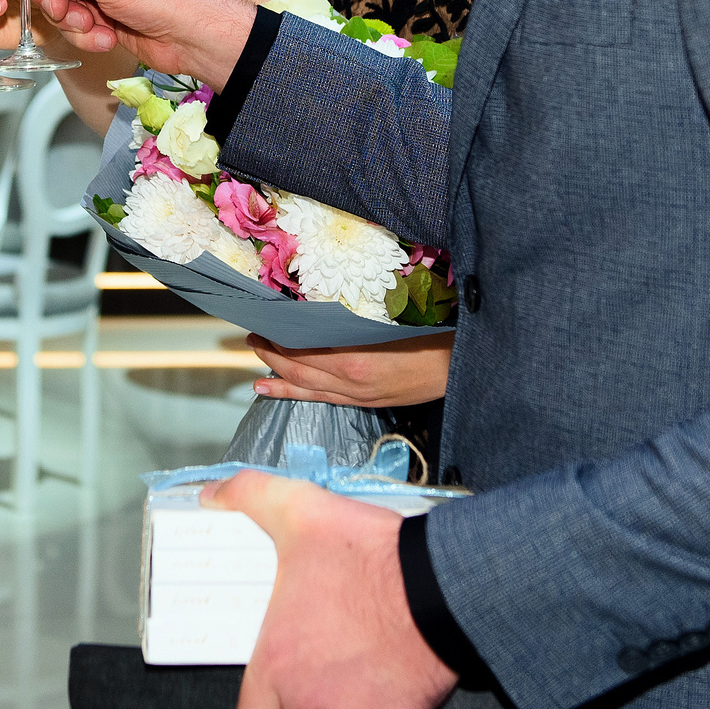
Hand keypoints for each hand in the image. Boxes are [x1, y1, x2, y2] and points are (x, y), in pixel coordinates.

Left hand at [204, 470, 455, 708]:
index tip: (272, 697)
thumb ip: (249, 498)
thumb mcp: (300, 511)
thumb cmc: (370, 557)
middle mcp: (308, 704)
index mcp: (276, 664)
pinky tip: (382, 697)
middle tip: (312, 693)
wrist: (441, 585)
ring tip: (348, 693)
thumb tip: (213, 497)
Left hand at [249, 333, 453, 409]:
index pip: (303, 346)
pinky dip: (292, 393)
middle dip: (271, 352)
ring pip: (305, 386)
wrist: (456, 369)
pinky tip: (272, 389)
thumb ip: (353, 319)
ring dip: (277, 374)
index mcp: (355, 356)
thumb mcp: (390, 320)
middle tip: (253, 335)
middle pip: (298, 367)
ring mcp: (355, 394)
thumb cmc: (430, 338)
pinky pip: (320, 399)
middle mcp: (349, 380)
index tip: (264, 318)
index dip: (279, 334)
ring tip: (255, 364)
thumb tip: (319, 306)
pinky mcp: (363, 402)